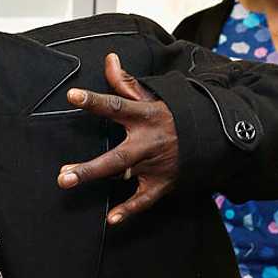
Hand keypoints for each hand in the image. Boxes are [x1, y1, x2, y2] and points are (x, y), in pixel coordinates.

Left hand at [58, 53, 178, 225]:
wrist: (214, 136)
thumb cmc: (173, 115)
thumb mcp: (153, 96)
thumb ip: (126, 82)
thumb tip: (109, 58)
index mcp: (145, 116)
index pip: (115, 105)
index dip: (94, 100)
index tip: (72, 95)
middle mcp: (148, 141)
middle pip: (116, 156)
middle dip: (89, 167)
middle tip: (63, 174)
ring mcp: (154, 164)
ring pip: (123, 174)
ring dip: (97, 177)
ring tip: (69, 181)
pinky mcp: (162, 182)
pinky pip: (144, 199)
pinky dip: (129, 210)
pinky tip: (112, 219)